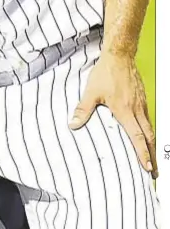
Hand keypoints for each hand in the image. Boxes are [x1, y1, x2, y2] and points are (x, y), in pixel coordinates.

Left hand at [69, 51, 157, 178]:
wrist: (119, 56)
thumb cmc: (105, 73)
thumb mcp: (91, 92)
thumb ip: (83, 109)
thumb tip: (73, 124)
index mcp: (125, 111)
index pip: (137, 137)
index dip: (142, 154)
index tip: (147, 168)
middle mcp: (137, 109)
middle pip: (148, 137)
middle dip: (152, 156)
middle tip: (154, 172)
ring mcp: (141, 104)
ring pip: (150, 128)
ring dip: (151, 145)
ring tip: (151, 158)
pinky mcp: (142, 98)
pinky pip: (147, 118)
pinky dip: (149, 131)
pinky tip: (145, 134)